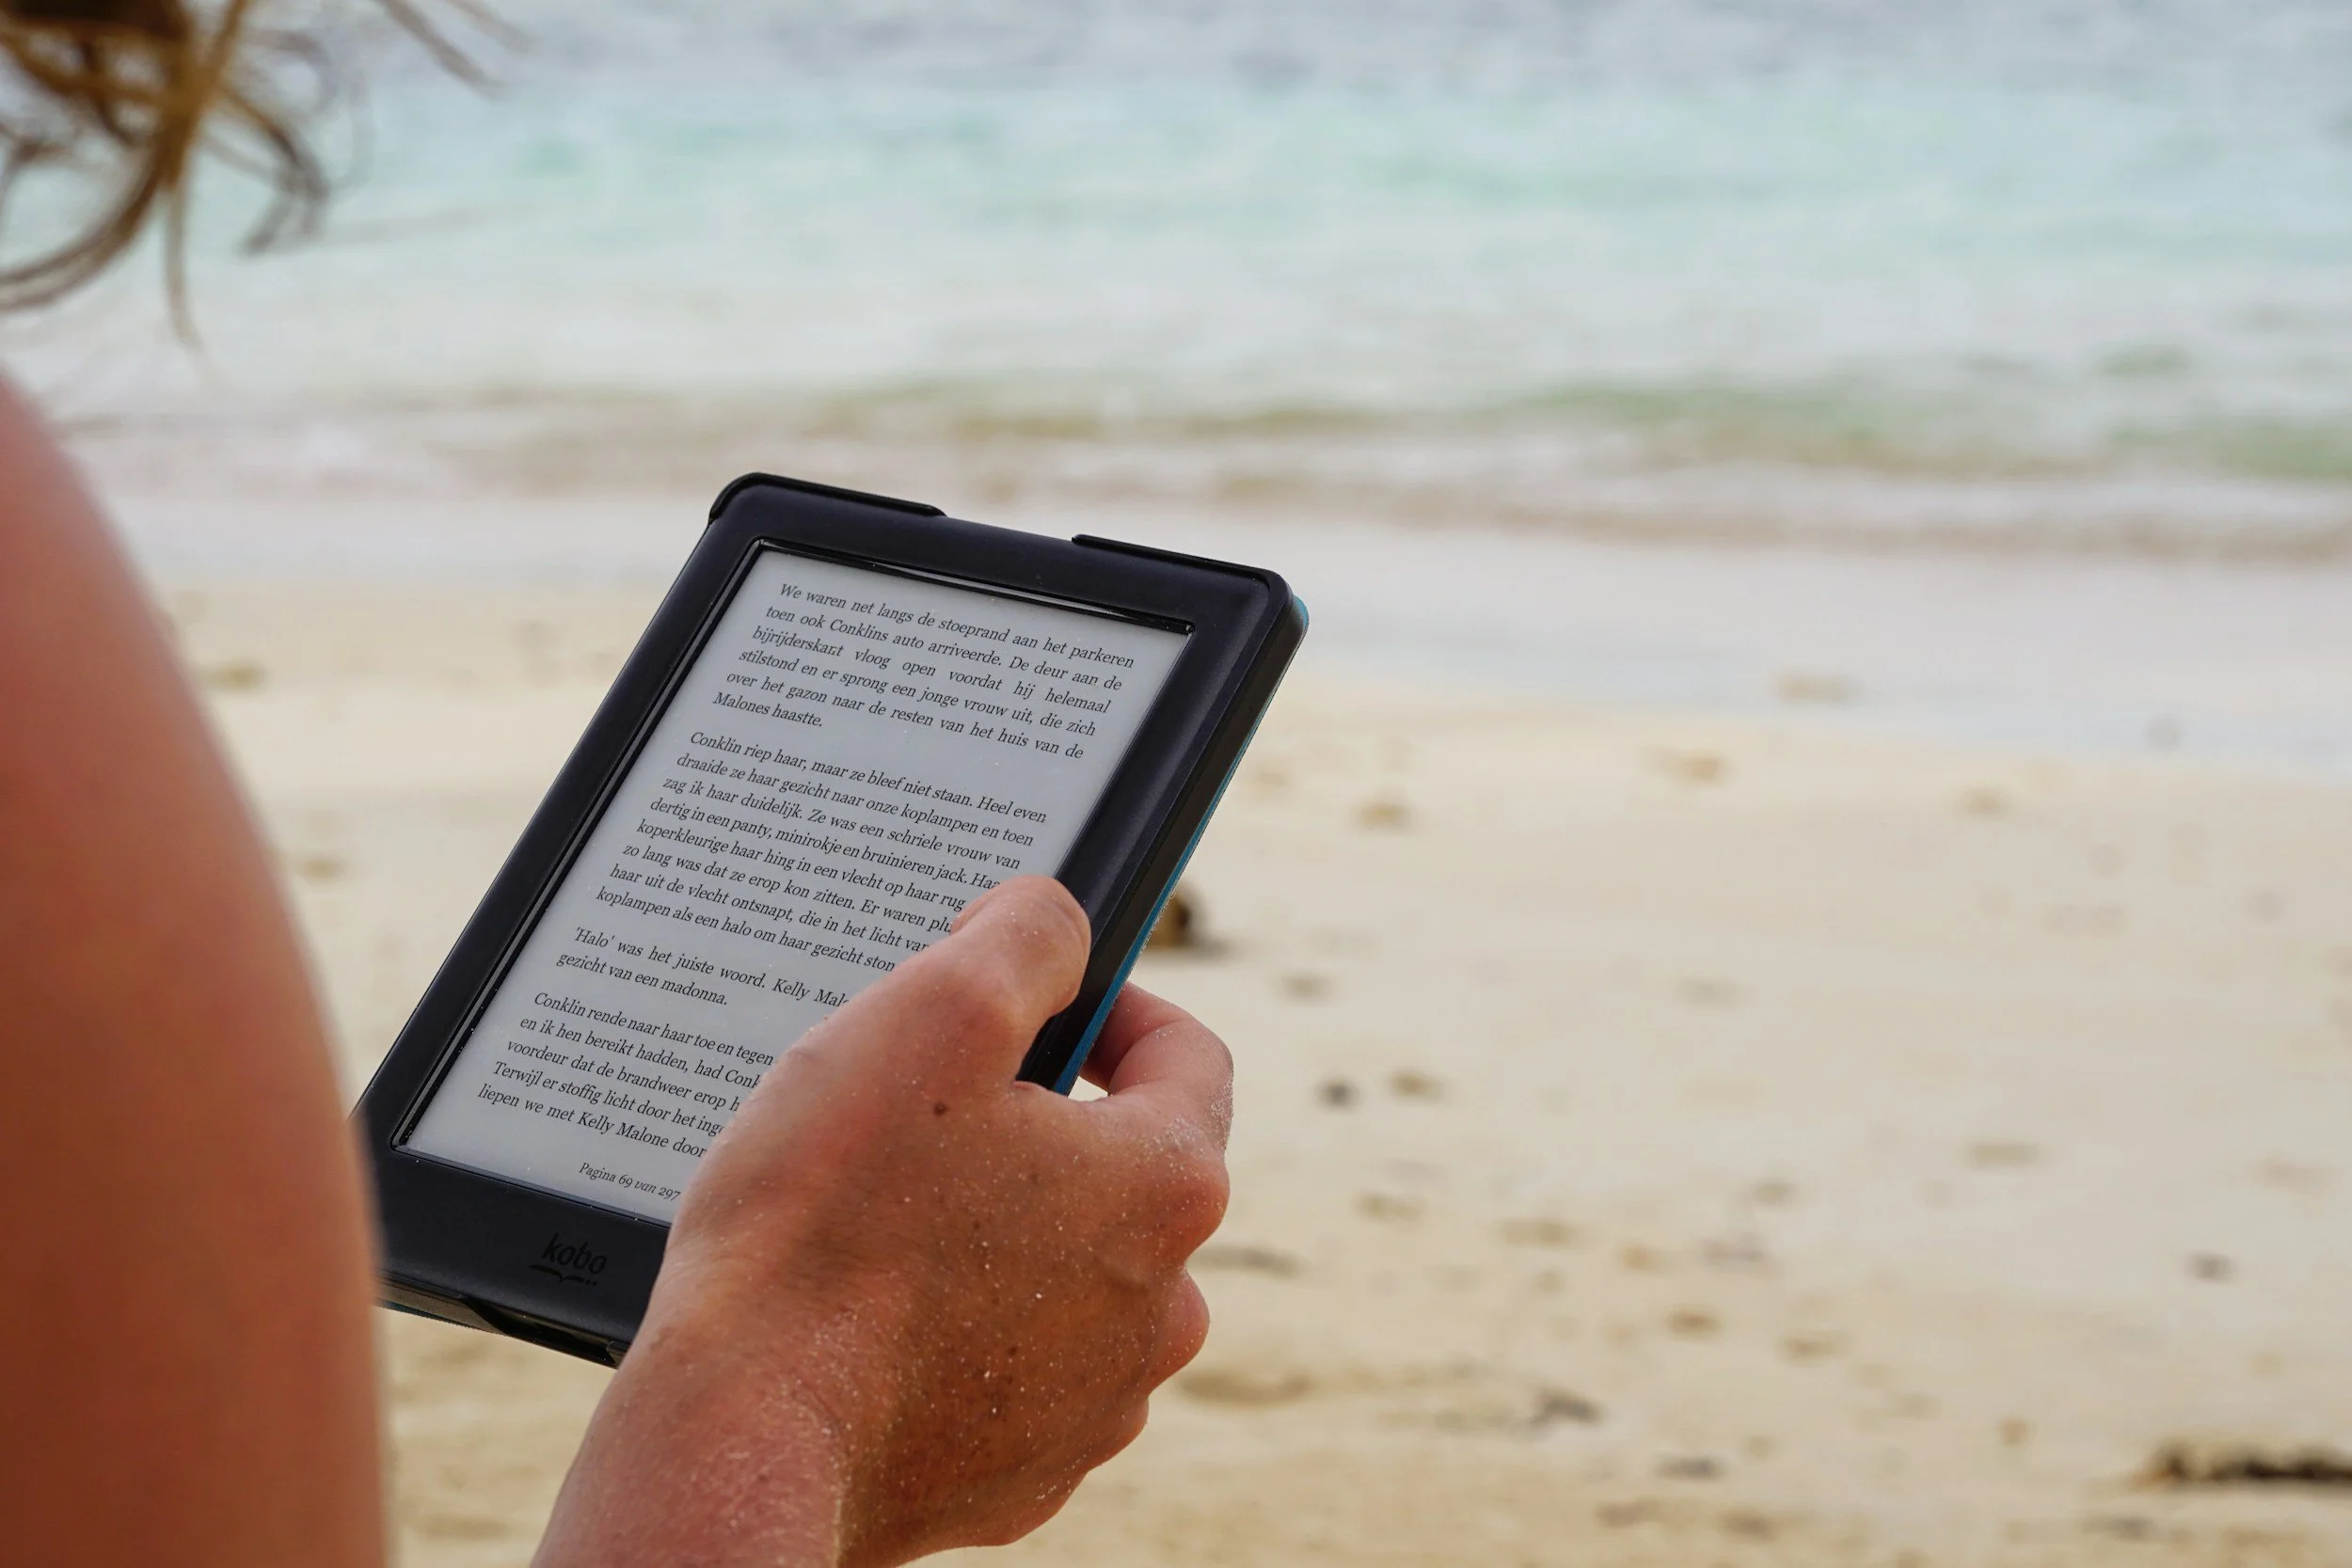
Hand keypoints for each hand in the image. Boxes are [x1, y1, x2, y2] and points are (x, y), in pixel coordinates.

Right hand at [534, 877, 1232, 1567]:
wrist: (738, 1442)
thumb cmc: (824, 1227)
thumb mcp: (930, 1013)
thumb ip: (1024, 936)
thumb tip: (1057, 920)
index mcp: (1164, 1186)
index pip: (1186, 1054)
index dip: (1109, 1002)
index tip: (1039, 1000)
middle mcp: (1161, 1306)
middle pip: (1119, 1170)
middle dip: (1036, 1126)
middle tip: (922, 1113)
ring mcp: (1095, 1404)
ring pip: (1065, 1274)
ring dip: (997, 1234)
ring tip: (882, 1221)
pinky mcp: (1025, 1473)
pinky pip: (1009, 1370)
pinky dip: (957, 1334)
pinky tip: (870, 1318)